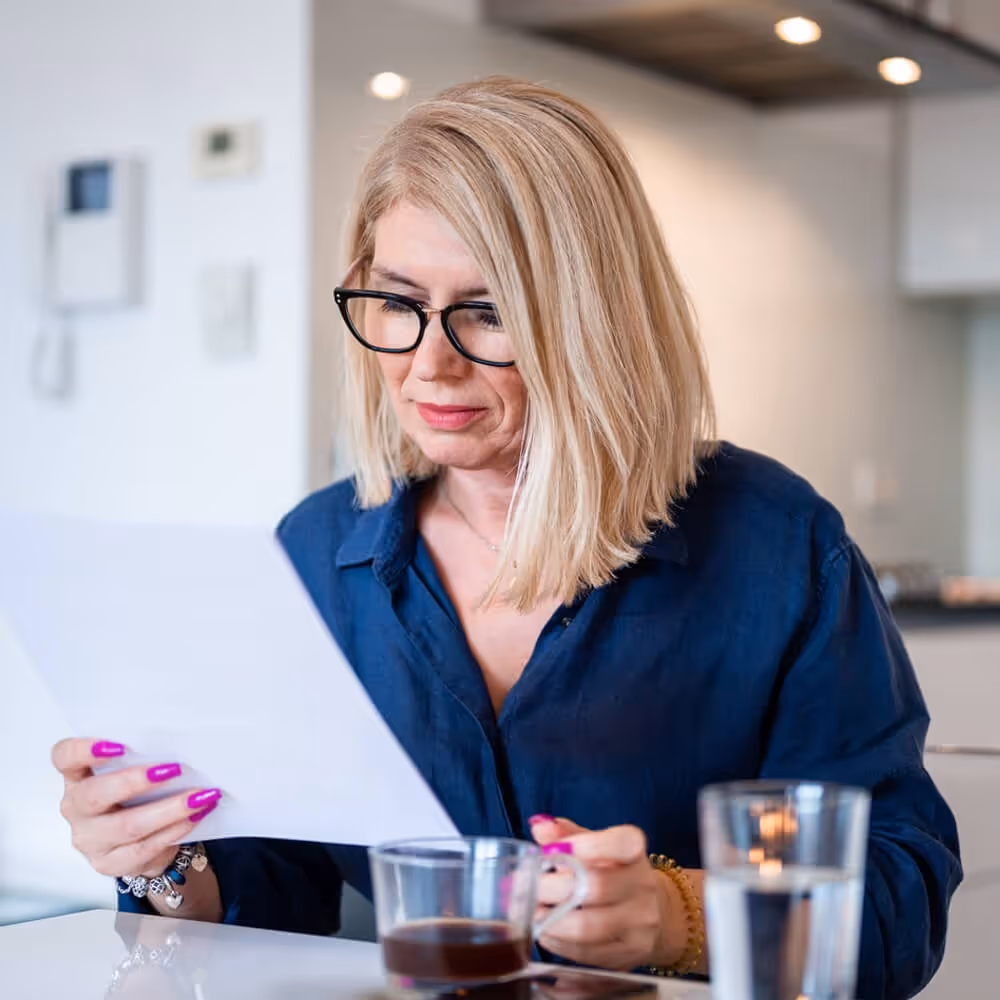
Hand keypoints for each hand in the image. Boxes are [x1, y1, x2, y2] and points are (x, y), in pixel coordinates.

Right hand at [52, 737, 220, 878]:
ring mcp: (90, 839)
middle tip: (172, 769)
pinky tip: (195, 817)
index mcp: (78, 776)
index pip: (65, 758)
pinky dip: (175, 830)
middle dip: (136, 781)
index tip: (118, 745)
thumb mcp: (134, 773)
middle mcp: (76, 808)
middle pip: (95, 794)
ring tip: (199, 796)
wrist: (142, 842)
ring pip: (127, 825)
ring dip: (169, 808)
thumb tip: (180, 744)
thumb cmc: (138, 796)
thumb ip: (142, 758)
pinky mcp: (110, 863)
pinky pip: (144, 848)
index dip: (84, 750)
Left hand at [530, 816, 683, 971]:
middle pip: (595, 887)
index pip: (621, 843)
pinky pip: (586, 953)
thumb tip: (539, 826)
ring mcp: (639, 924)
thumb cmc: (613, 871)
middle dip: (550, 888)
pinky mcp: (628, 955)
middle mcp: (643, 886)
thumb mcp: (596, 846)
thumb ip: (567, 835)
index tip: (549, 850)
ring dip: (549, 921)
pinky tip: (545, 931)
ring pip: (587, 927)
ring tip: (530, 912)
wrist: (655, 913)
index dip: (586, 845)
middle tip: (521, 887)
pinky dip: (558, 943)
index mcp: (634, 851)